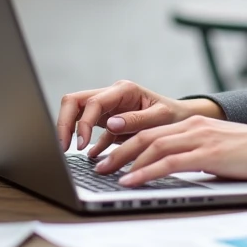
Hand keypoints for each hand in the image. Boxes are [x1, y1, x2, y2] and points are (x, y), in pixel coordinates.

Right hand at [55, 80, 222, 157]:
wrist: (183, 118)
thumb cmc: (175, 115)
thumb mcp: (161, 117)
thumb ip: (137, 120)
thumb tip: (110, 124)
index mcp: (124, 90)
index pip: (92, 102)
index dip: (82, 123)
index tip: (81, 145)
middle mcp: (112, 95)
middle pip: (75, 101)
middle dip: (64, 122)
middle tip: (63, 146)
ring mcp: (108, 107)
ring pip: (77, 111)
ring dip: (70, 129)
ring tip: (69, 151)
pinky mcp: (108, 120)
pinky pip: (89, 128)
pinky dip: (86, 142)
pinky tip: (90, 156)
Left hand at [92, 116, 246, 186]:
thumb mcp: (219, 148)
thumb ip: (197, 153)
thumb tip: (177, 168)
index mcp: (194, 124)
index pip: (152, 130)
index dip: (126, 141)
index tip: (109, 152)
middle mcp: (193, 127)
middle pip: (145, 135)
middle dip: (117, 150)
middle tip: (98, 163)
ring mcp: (199, 139)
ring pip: (152, 147)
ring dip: (125, 161)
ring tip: (107, 173)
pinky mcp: (207, 155)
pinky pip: (169, 163)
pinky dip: (146, 171)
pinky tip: (132, 180)